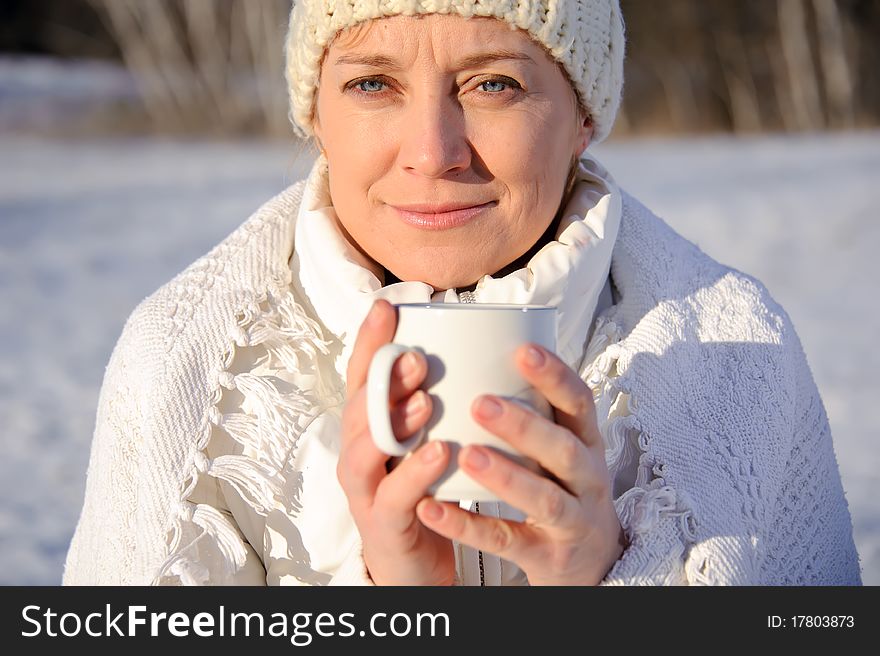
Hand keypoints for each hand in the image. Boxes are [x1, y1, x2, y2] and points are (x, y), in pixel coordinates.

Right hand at [337, 300, 455, 584]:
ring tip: (425, 400)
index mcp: (370, 427)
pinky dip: (415, 474)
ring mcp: (366, 489)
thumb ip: (430, 404)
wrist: (414, 566)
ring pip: (366, 450)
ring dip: (394, 422)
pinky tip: (439, 454)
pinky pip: (395, 496)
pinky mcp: (383, 523)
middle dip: (385, 380)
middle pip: (359, 408)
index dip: (369, 342)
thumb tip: (467, 349)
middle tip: (414, 357)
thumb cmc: (422, 494)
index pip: (362, 377)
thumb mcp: (421, 442)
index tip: (387, 306)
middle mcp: (359, 452)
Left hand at [415, 343, 626, 584]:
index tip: (523, 350)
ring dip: (506, 475)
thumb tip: (478, 350)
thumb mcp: (561, 446)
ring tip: (466, 454)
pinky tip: (434, 509)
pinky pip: (507, 540)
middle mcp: (588, 479)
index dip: (556, 376)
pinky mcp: (550, 556)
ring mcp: (573, 520)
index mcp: (587, 441)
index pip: (580, 402)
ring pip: (544, 498)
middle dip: (524, 426)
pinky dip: (469, 526)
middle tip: (481, 403)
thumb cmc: (563, 486)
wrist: (591, 560)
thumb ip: (533, 410)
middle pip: (564, 450)